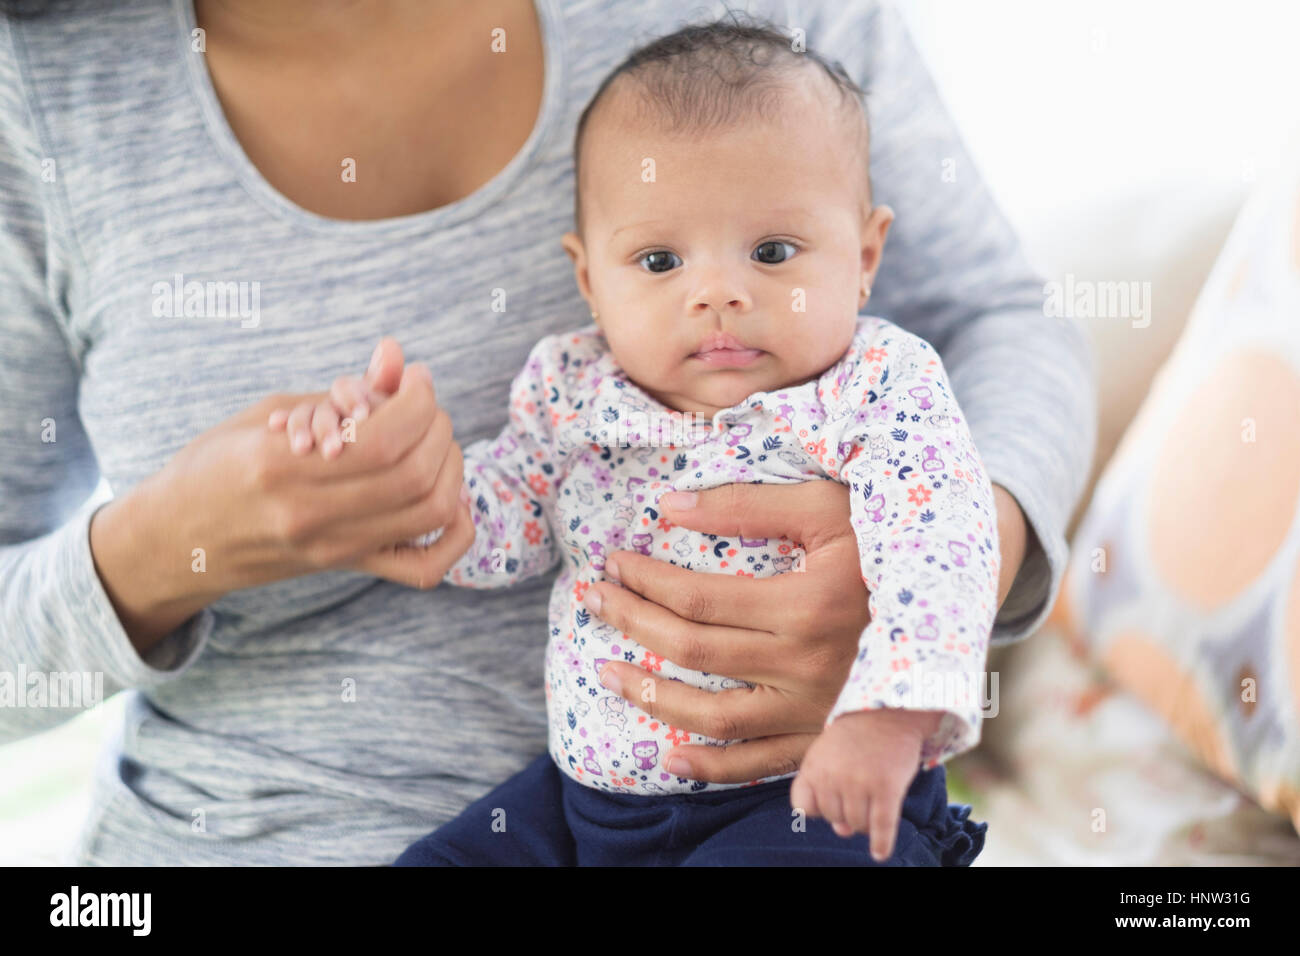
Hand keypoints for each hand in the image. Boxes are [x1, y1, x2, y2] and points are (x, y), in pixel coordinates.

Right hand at [90, 338, 473, 652]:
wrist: (175, 542)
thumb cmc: (215, 465)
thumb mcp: (267, 413)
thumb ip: (339, 391)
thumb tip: (397, 356)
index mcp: (279, 467)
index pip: (384, 439)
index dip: (418, 401)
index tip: (416, 378)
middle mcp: (310, 515)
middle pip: (415, 474)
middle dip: (437, 425)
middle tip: (425, 404)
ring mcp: (333, 548)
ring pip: (430, 512)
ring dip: (450, 464)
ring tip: (434, 437)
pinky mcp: (347, 567)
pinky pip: (424, 567)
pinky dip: (456, 533)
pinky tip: (453, 500)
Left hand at [584, 479, 1032, 785]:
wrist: (952, 604)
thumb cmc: (883, 546)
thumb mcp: (829, 509)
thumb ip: (749, 505)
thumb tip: (669, 506)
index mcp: (806, 604)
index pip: (698, 597)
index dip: (645, 580)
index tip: (612, 562)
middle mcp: (808, 664)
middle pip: (694, 652)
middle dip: (632, 623)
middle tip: (591, 600)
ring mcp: (816, 710)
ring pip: (715, 716)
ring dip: (652, 696)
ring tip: (608, 673)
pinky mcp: (824, 740)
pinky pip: (758, 766)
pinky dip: (708, 767)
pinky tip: (666, 754)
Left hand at [790, 708, 943, 859]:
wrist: (888, 711)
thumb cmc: (855, 736)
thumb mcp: (829, 756)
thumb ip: (826, 791)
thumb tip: (841, 832)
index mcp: (813, 767)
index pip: (804, 809)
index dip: (819, 808)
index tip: (832, 797)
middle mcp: (833, 777)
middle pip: (834, 818)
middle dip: (846, 812)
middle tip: (861, 790)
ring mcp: (859, 783)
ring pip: (857, 825)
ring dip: (865, 822)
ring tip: (874, 802)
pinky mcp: (886, 788)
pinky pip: (882, 826)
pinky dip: (881, 843)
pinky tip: (880, 853)